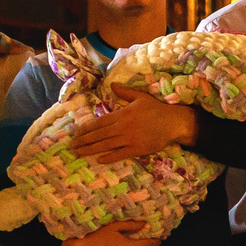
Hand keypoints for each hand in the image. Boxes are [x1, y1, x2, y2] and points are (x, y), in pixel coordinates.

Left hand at [71, 87, 198, 162]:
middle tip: (72, 145)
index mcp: (122, 114)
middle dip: (84, 140)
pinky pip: (120, 154)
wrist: (173, 122)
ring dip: (91, 149)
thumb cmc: (156, 109)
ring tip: (79, 153)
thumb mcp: (140, 97)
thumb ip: (124, 92)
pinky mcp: (137, 149)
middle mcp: (123, 127)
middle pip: (99, 135)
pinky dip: (109, 157)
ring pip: (106, 145)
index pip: (100, 122)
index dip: (87, 128)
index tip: (76, 133)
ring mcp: (129, 139)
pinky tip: (99, 160)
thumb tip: (112, 85)